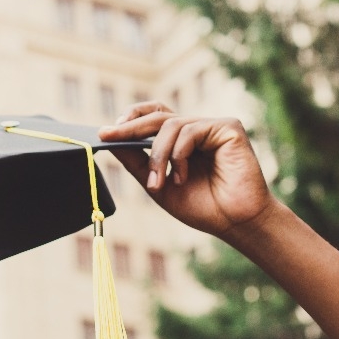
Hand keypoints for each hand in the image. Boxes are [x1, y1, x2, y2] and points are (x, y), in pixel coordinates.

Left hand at [98, 102, 278, 240]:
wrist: (233, 222)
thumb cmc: (200, 206)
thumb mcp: (156, 184)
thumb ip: (136, 162)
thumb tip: (108, 139)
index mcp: (180, 140)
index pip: (153, 116)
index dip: (131, 118)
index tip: (105, 133)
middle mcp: (196, 129)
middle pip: (157, 116)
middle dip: (129, 129)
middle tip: (108, 136)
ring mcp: (213, 126)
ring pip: (170, 125)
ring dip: (158, 155)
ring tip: (159, 183)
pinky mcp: (228, 127)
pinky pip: (191, 131)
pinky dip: (179, 154)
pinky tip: (182, 176)